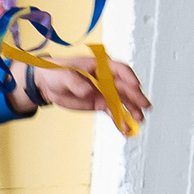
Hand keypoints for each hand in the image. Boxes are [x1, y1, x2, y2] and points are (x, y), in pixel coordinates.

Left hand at [28, 55, 151, 121]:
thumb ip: (75, 82)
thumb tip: (86, 90)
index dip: (128, 77)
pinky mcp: (100, 103)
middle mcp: (106, 78)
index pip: (119, 69)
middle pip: (125, 87)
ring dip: (131, 111)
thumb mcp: (63, 75)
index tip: (135, 85)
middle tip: (144, 106)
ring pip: (122, 101)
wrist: (48, 84)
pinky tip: (126, 128)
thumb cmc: (56, 72)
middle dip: (135, 97)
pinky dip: (119, 119)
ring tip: (139, 121)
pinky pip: (113, 111)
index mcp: (100, 65)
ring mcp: (105, 91)